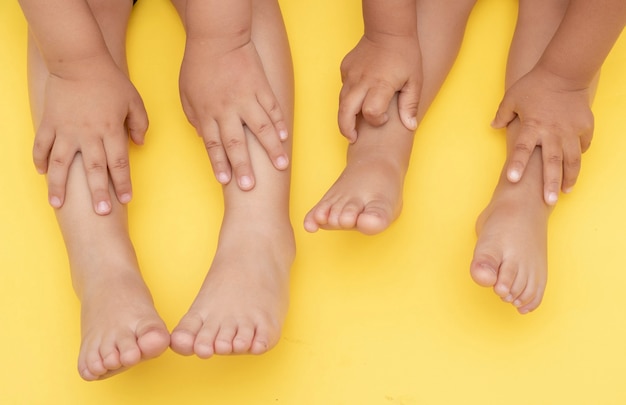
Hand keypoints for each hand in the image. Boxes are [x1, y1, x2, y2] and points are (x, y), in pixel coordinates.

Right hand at [34, 57, 147, 213]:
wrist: (79, 60)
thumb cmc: (110, 81)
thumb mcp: (134, 101)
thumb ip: (139, 124)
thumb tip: (140, 144)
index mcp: (111, 130)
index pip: (120, 163)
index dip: (123, 183)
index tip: (126, 200)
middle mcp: (88, 134)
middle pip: (94, 169)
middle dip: (98, 193)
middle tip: (101, 213)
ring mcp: (65, 129)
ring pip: (60, 163)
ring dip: (59, 185)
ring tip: (57, 204)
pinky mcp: (49, 122)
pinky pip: (42, 145)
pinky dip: (39, 160)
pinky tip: (40, 174)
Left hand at [179, 39, 288, 190]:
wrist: (218, 37)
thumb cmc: (198, 65)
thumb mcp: (186, 93)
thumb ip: (194, 117)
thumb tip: (204, 138)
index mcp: (207, 113)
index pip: (214, 145)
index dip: (220, 164)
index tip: (227, 181)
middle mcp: (227, 109)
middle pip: (236, 143)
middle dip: (243, 166)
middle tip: (250, 186)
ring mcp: (247, 98)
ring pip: (261, 128)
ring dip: (271, 149)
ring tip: (281, 165)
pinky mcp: (262, 88)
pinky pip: (272, 109)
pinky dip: (279, 124)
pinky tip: (285, 138)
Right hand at [338, 33, 421, 141]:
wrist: (388, 29)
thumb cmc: (405, 55)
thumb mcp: (414, 81)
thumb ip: (410, 105)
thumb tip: (410, 126)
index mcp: (381, 84)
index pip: (370, 112)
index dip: (375, 121)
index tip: (383, 119)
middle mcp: (362, 81)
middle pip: (345, 112)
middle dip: (346, 129)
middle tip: (352, 138)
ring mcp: (351, 74)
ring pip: (341, 102)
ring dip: (345, 116)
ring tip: (352, 125)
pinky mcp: (345, 69)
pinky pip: (344, 88)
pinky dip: (348, 97)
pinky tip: (358, 97)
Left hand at [492, 65, 592, 204]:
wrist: (564, 71)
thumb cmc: (535, 84)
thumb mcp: (512, 97)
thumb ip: (502, 114)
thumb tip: (493, 126)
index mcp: (532, 125)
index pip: (521, 149)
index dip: (516, 164)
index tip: (512, 180)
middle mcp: (552, 131)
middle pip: (551, 161)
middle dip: (550, 182)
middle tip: (549, 201)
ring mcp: (570, 130)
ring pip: (571, 158)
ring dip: (569, 176)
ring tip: (566, 191)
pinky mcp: (584, 126)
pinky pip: (582, 145)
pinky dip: (578, 156)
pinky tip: (574, 167)